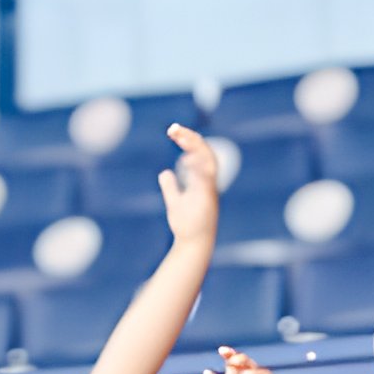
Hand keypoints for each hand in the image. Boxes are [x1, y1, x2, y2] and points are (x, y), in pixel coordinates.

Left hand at [158, 125, 220, 247]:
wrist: (193, 244)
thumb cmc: (187, 224)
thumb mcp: (174, 202)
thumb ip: (170, 187)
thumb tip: (164, 173)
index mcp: (203, 180)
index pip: (199, 153)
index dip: (188, 140)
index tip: (173, 131)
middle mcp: (208, 183)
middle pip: (205, 153)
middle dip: (191, 138)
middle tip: (172, 128)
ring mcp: (208, 191)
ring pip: (208, 163)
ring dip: (195, 148)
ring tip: (180, 136)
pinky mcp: (205, 202)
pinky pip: (205, 181)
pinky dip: (198, 169)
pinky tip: (187, 159)